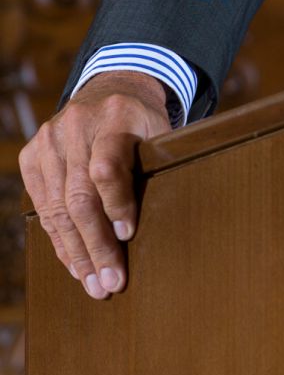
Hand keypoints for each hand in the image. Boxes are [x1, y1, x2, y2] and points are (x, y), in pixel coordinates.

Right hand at [19, 71, 172, 299]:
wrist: (109, 90)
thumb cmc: (142, 121)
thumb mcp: (161, 130)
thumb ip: (159, 165)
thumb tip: (158, 219)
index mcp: (116, 116)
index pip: (108, 166)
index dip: (117, 204)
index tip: (128, 235)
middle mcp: (76, 127)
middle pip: (79, 197)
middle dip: (95, 246)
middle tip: (111, 283)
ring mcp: (49, 141)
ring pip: (57, 209)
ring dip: (76, 253)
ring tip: (94, 284)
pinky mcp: (31, 156)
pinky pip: (43, 207)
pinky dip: (59, 240)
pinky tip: (74, 264)